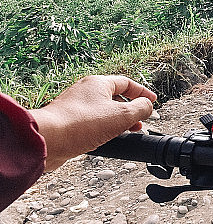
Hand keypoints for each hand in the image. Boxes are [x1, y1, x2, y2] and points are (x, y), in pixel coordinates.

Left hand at [30, 75, 156, 170]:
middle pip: (115, 97)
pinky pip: (92, 123)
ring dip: (118, 121)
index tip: (152, 102)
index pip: (127, 83)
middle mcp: (85, 92)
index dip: (142, 92)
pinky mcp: (68, 123)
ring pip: (103, 111)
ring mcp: (75, 107)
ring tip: (127, 132)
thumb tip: (148, 107)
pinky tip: (107, 140)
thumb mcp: (122, 114)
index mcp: (98, 83)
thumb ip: (141, 109)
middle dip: (131, 110)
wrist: (48, 140)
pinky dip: (104, 129)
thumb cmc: (81, 124)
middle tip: (141, 121)